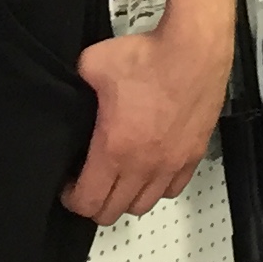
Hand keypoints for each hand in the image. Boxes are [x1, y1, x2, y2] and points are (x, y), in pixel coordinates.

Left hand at [63, 22, 230, 223]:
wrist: (194, 50)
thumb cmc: (150, 57)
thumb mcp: (92, 63)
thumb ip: (76, 81)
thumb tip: (71, 84)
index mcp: (114, 149)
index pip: (88, 201)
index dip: (72, 199)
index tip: (68, 188)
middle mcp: (143, 165)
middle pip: (113, 211)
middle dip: (95, 205)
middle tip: (89, 187)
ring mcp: (171, 164)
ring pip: (143, 205)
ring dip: (126, 199)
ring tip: (118, 182)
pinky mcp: (192, 156)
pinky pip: (172, 189)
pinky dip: (157, 188)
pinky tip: (150, 171)